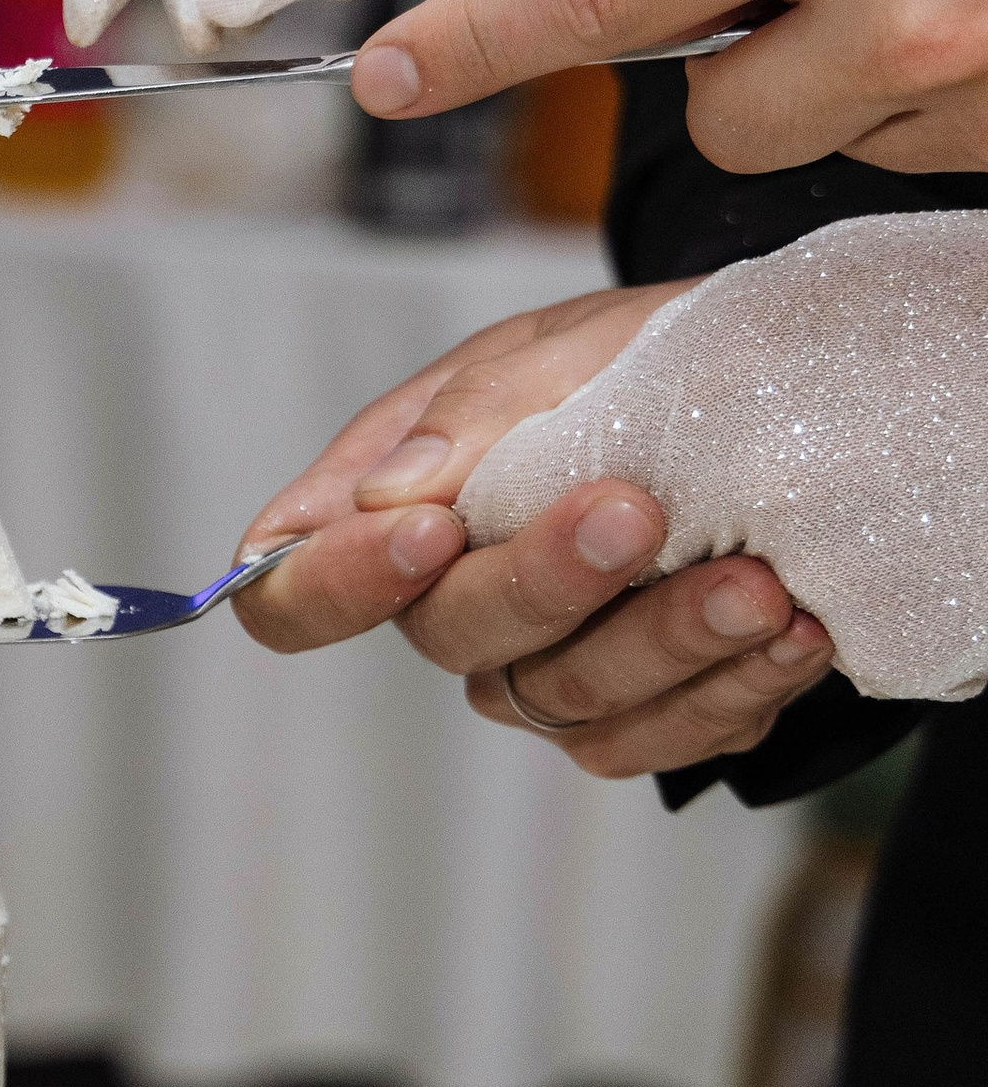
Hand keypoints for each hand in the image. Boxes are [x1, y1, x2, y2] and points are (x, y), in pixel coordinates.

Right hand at [235, 287, 832, 777]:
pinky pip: (658, 740)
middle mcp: (449, 610)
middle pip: (449, 639)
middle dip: (545, 580)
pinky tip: (794, 631)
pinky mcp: (631, 719)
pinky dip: (732, 691)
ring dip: (668, 642)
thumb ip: (479, 409)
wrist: (773, 394)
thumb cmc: (636, 362)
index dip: (336, 584)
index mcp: (391, 514)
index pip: (292, 593)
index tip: (431, 530)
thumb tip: (391, 494)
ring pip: (566, 701)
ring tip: (759, 584)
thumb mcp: (562, 345)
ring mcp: (537, 674)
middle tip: (636, 512)